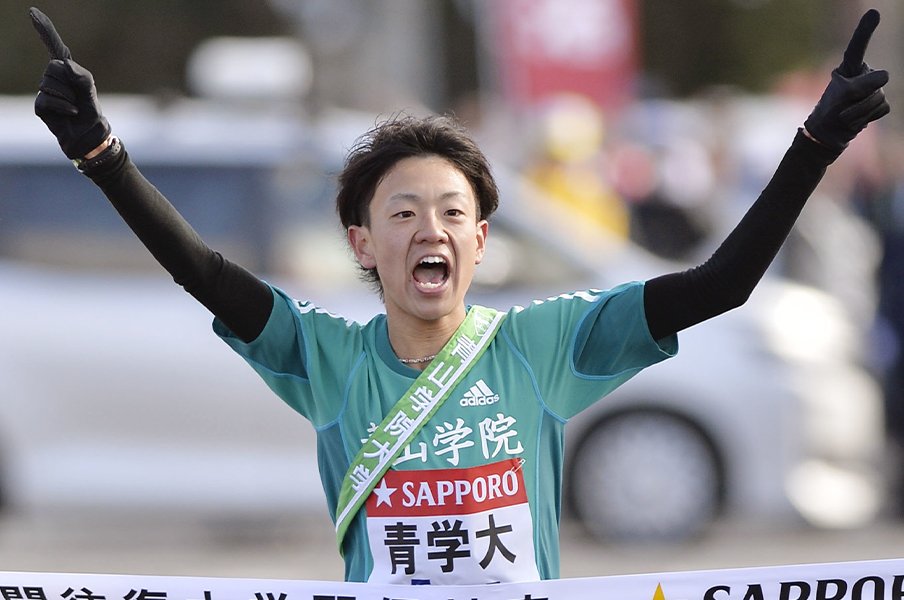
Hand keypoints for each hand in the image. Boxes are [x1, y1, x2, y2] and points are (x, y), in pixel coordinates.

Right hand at [30, 7, 110, 159]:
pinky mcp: (41, 105)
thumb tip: (63, 65)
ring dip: (68, 97)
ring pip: (50, 85)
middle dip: (70, 83)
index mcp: (67, 70)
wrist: (89, 135)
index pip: (54, 45)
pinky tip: (70, 113)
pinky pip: (47, 100)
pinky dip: (63, 107)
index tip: (32, 12)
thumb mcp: (90, 90)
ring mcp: (45, 91)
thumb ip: (80, 75)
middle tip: (78, 97)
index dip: (44, 29)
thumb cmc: (91, 111)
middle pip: (53, 68)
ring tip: (75, 106)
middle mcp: (54, 78)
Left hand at [804, 9, 889, 151]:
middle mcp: (864, 74)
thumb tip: (885, 76)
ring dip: (862, 111)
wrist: (827, 135)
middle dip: (861, 96)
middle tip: (843, 106)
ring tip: (846, 116)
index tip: (874, 13)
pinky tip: (857, 120)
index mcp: (849, 67)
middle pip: (879, 79)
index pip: (858, 47)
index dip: (865, 30)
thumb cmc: (829, 112)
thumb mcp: (843, 95)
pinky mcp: (877, 104)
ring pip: (880, 97)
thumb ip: (864, 83)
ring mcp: (872, 89)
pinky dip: (868, 117)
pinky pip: (883, 108)